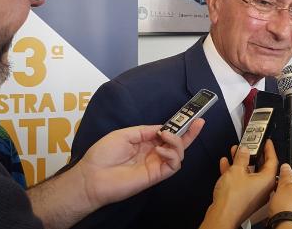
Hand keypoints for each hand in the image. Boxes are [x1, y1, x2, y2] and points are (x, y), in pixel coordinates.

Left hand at [75, 120, 203, 207]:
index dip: (179, 126)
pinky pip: (173, 165)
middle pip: (178, 143)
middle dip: (190, 132)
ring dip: (178, 142)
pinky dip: (171, 155)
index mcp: (145, 142)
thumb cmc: (103, 154)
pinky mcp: (156, 175)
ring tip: (166, 137)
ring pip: (179, 153)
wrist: (92, 176)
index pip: (167, 134)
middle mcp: (153, 153)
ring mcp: (156, 164)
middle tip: (199, 122)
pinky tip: (160, 150)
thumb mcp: (124, 134)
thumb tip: (163, 128)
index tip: (190, 116)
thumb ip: (145, 131)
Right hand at [201, 140, 278, 228]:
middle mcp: (263, 188)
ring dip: (242, 162)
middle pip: (260, 167)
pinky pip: (242, 181)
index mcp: (267, 180)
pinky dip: (235, 172)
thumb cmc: (233, 198)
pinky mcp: (244, 198)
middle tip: (250, 145)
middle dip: (252, 155)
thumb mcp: (237, 170)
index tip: (267, 142)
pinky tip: (227, 164)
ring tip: (235, 152)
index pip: (272, 161)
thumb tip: (245, 151)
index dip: (269, 149)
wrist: (222, 215)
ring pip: (249, 174)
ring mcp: (254, 194)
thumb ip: (242, 157)